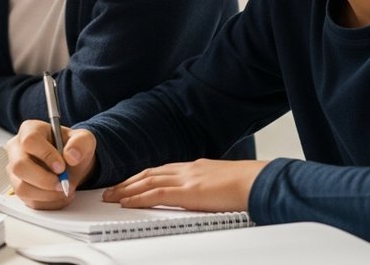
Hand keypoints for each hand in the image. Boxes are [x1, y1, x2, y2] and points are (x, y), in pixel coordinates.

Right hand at [6, 119, 96, 209]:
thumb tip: (71, 156)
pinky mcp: (19, 188)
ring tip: (64, 190)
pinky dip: (48, 203)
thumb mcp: (84, 140)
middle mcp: (17, 149)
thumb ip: (80, 143)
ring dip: (47, 194)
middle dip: (44, 180)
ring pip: (22, 187)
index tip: (62, 167)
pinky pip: (29, 201)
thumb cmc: (72, 149)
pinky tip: (59, 195)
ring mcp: (15, 170)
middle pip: (19, 166)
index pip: (30, 141)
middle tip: (63, 184)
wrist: (71, 165)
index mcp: (30, 130)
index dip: (46, 155)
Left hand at [102, 158, 267, 212]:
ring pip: (147, 182)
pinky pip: (155, 194)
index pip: (161, 170)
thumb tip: (203, 194)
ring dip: (126, 189)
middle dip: (128, 182)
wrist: (258, 181)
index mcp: (194, 167)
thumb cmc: (248, 185)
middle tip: (111, 190)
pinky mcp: (187, 191)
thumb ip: (208, 186)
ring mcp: (185, 179)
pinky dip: (138, 198)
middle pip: (149, 174)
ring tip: (111, 197)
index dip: (142, 177)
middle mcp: (186, 169)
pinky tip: (126, 202)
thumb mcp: (222, 182)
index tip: (130, 183)